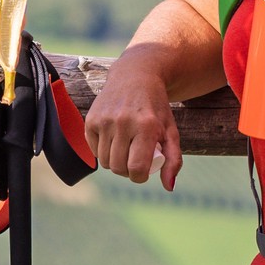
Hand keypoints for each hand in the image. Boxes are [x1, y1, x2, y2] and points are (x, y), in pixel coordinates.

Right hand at [86, 48, 183, 189]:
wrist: (136, 76)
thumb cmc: (156, 108)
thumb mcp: (170, 131)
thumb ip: (173, 160)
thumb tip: (169, 187)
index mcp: (147, 126)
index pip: (137, 168)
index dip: (140, 177)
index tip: (143, 172)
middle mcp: (124, 122)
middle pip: (118, 168)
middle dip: (127, 171)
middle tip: (134, 161)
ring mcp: (105, 120)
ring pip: (105, 161)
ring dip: (114, 161)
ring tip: (125, 149)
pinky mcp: (91, 119)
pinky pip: (93, 150)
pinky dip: (103, 150)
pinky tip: (113, 138)